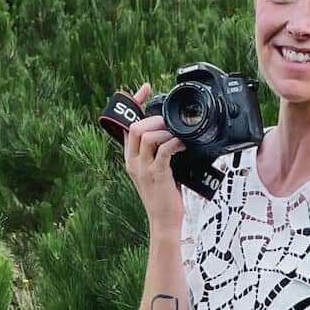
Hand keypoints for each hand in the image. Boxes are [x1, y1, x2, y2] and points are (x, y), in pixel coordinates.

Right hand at [122, 83, 184, 231]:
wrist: (163, 221)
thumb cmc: (163, 196)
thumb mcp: (157, 170)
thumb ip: (158, 152)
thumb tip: (172, 133)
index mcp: (130, 158)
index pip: (126, 125)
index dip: (134, 104)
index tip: (144, 89)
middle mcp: (133, 161)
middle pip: (134, 126)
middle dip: (154, 118)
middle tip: (170, 120)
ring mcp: (143, 168)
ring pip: (147, 135)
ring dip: (165, 130)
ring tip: (178, 134)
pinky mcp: (156, 174)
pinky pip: (164, 150)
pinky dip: (175, 143)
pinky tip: (183, 145)